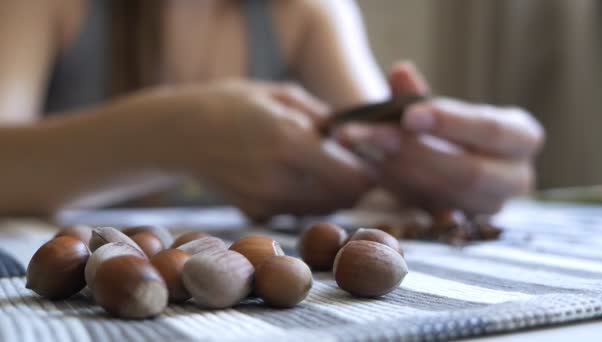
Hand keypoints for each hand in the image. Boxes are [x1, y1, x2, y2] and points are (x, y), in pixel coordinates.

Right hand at [177, 80, 371, 219]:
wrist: (179, 134)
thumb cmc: (232, 104)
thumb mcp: (282, 94)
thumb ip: (325, 117)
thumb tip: (356, 137)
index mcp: (290, 141)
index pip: (355, 177)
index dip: (370, 169)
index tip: (369, 156)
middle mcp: (281, 179)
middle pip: (345, 198)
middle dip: (356, 183)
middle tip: (350, 161)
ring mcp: (267, 202)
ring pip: (324, 209)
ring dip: (333, 192)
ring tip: (321, 165)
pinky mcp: (257, 213)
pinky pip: (299, 211)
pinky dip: (309, 198)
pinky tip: (295, 175)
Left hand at [337, 63, 543, 213]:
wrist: (440, 162)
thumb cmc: (442, 128)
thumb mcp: (430, 109)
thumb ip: (414, 93)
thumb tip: (400, 72)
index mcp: (522, 137)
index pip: (491, 130)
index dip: (450, 122)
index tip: (408, 116)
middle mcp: (516, 178)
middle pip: (469, 172)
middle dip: (418, 154)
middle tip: (374, 137)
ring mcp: (490, 208)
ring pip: (447, 196)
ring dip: (401, 173)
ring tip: (364, 149)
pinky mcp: (462, 226)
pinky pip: (429, 213)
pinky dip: (395, 190)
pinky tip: (368, 168)